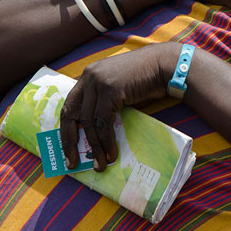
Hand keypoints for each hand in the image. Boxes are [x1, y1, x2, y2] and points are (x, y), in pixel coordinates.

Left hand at [59, 43, 173, 170]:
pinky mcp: (111, 90)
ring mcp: (99, 82)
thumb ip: (104, 104)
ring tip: (100, 164)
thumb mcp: (118, 90)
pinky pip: (103, 121)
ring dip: (94, 146)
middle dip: (70, 141)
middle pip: (71, 114)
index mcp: (88, 76)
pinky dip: (106, 140)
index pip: (69, 106)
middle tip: (73, 162)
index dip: (67, 129)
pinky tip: (111, 152)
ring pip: (88, 121)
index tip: (69, 149)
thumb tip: (96, 136)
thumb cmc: (145, 80)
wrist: (163, 65)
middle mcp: (89, 77)